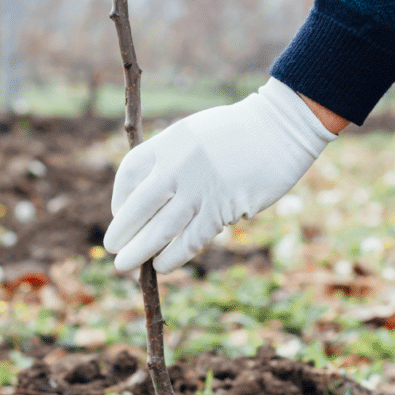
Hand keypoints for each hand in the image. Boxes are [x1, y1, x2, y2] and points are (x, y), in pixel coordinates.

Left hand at [105, 78, 336, 272]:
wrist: (281, 129)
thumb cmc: (238, 132)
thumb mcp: (195, 133)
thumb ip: (172, 159)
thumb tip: (152, 199)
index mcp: (169, 141)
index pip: (129, 173)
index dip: (119, 197)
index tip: (120, 212)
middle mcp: (179, 164)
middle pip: (139, 206)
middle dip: (122, 232)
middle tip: (113, 250)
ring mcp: (201, 187)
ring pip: (161, 229)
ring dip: (140, 251)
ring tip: (125, 265)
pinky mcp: (224, 207)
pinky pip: (190, 239)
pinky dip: (173, 256)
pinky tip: (161, 265)